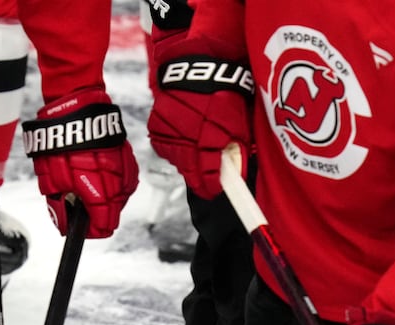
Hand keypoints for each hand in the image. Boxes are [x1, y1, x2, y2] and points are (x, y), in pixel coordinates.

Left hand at [22, 89, 138, 238]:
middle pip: (112, 216)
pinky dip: (112, 183)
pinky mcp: (129, 160)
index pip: (102, 228)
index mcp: (100, 194)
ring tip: (86, 183)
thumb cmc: (62, 141)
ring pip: (120, 199)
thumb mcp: (51, 180)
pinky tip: (99, 173)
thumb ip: (60, 206)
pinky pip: (124, 182)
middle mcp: (118, 186)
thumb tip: (64, 223)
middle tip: (77, 200)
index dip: (88, 231)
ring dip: (105, 197)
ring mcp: (127, 173)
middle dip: (95, 213)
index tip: (78, 227)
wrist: (77, 109)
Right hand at [146, 31, 253, 198]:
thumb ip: (237, 149)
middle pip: (188, 170)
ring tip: (196, 155)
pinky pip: (164, 145)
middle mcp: (185, 137)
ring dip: (186, 162)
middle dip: (198, 178)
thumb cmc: (225, 90)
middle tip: (206, 182)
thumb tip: (237, 173)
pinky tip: (184, 141)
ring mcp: (167, 131)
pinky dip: (174, 147)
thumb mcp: (239, 121)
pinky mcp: (156, 123)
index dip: (211, 186)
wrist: (198, 64)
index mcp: (208, 138)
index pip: (207, 175)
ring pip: (176, 159)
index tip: (214, 191)